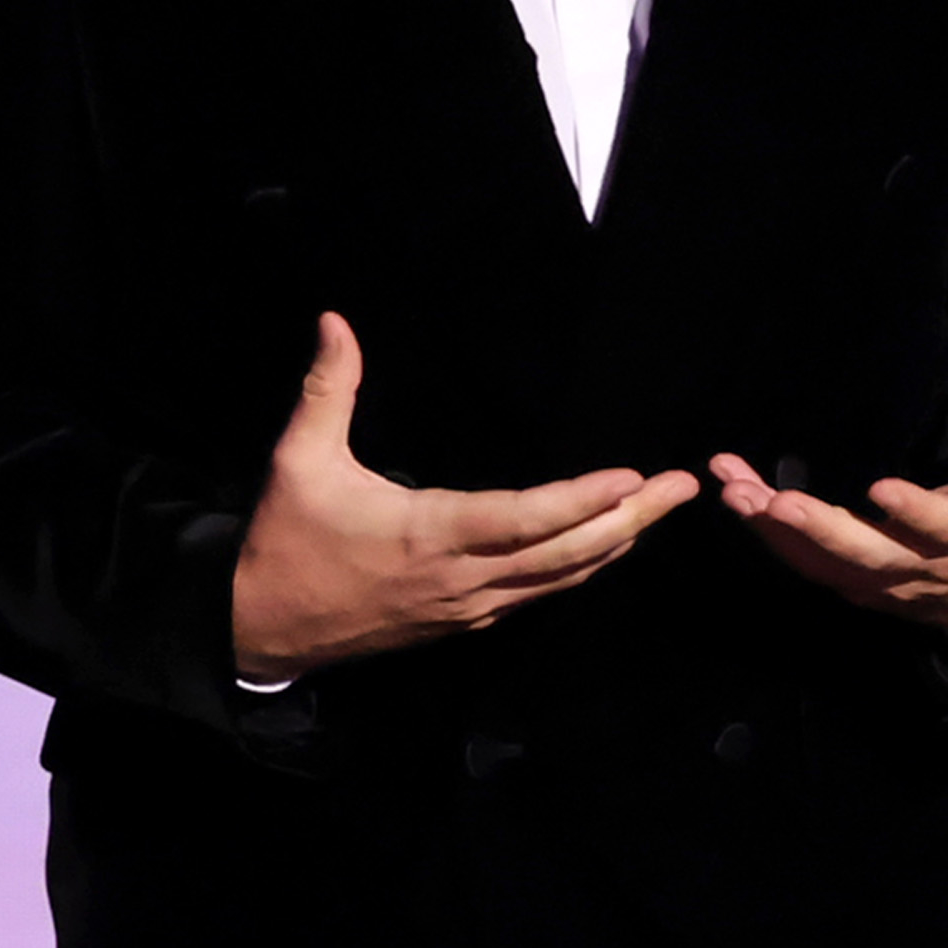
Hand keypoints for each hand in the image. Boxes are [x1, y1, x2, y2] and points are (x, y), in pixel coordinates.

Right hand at [230, 312, 696, 679]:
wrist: (264, 627)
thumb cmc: (287, 539)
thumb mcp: (298, 459)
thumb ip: (327, 389)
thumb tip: (336, 320)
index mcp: (431, 533)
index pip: (526, 519)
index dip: (583, 499)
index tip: (631, 475)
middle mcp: (464, 578)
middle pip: (568, 554)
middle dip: (632, 520)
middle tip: (684, 488)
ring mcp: (468, 606)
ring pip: (561, 580)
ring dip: (615, 545)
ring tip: (658, 511)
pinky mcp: (463, 620)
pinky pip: (538, 595)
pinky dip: (579, 569)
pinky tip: (601, 549)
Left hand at [711, 330, 947, 645]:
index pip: (946, 524)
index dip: (914, 513)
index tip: (880, 489)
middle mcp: (933, 563)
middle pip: (870, 556)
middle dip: (818, 530)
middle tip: (771, 499)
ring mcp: (897, 582)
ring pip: (830, 566)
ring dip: (777, 531)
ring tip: (731, 488)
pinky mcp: (872, 590)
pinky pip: (818, 571)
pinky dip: (777, 543)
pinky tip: (738, 503)